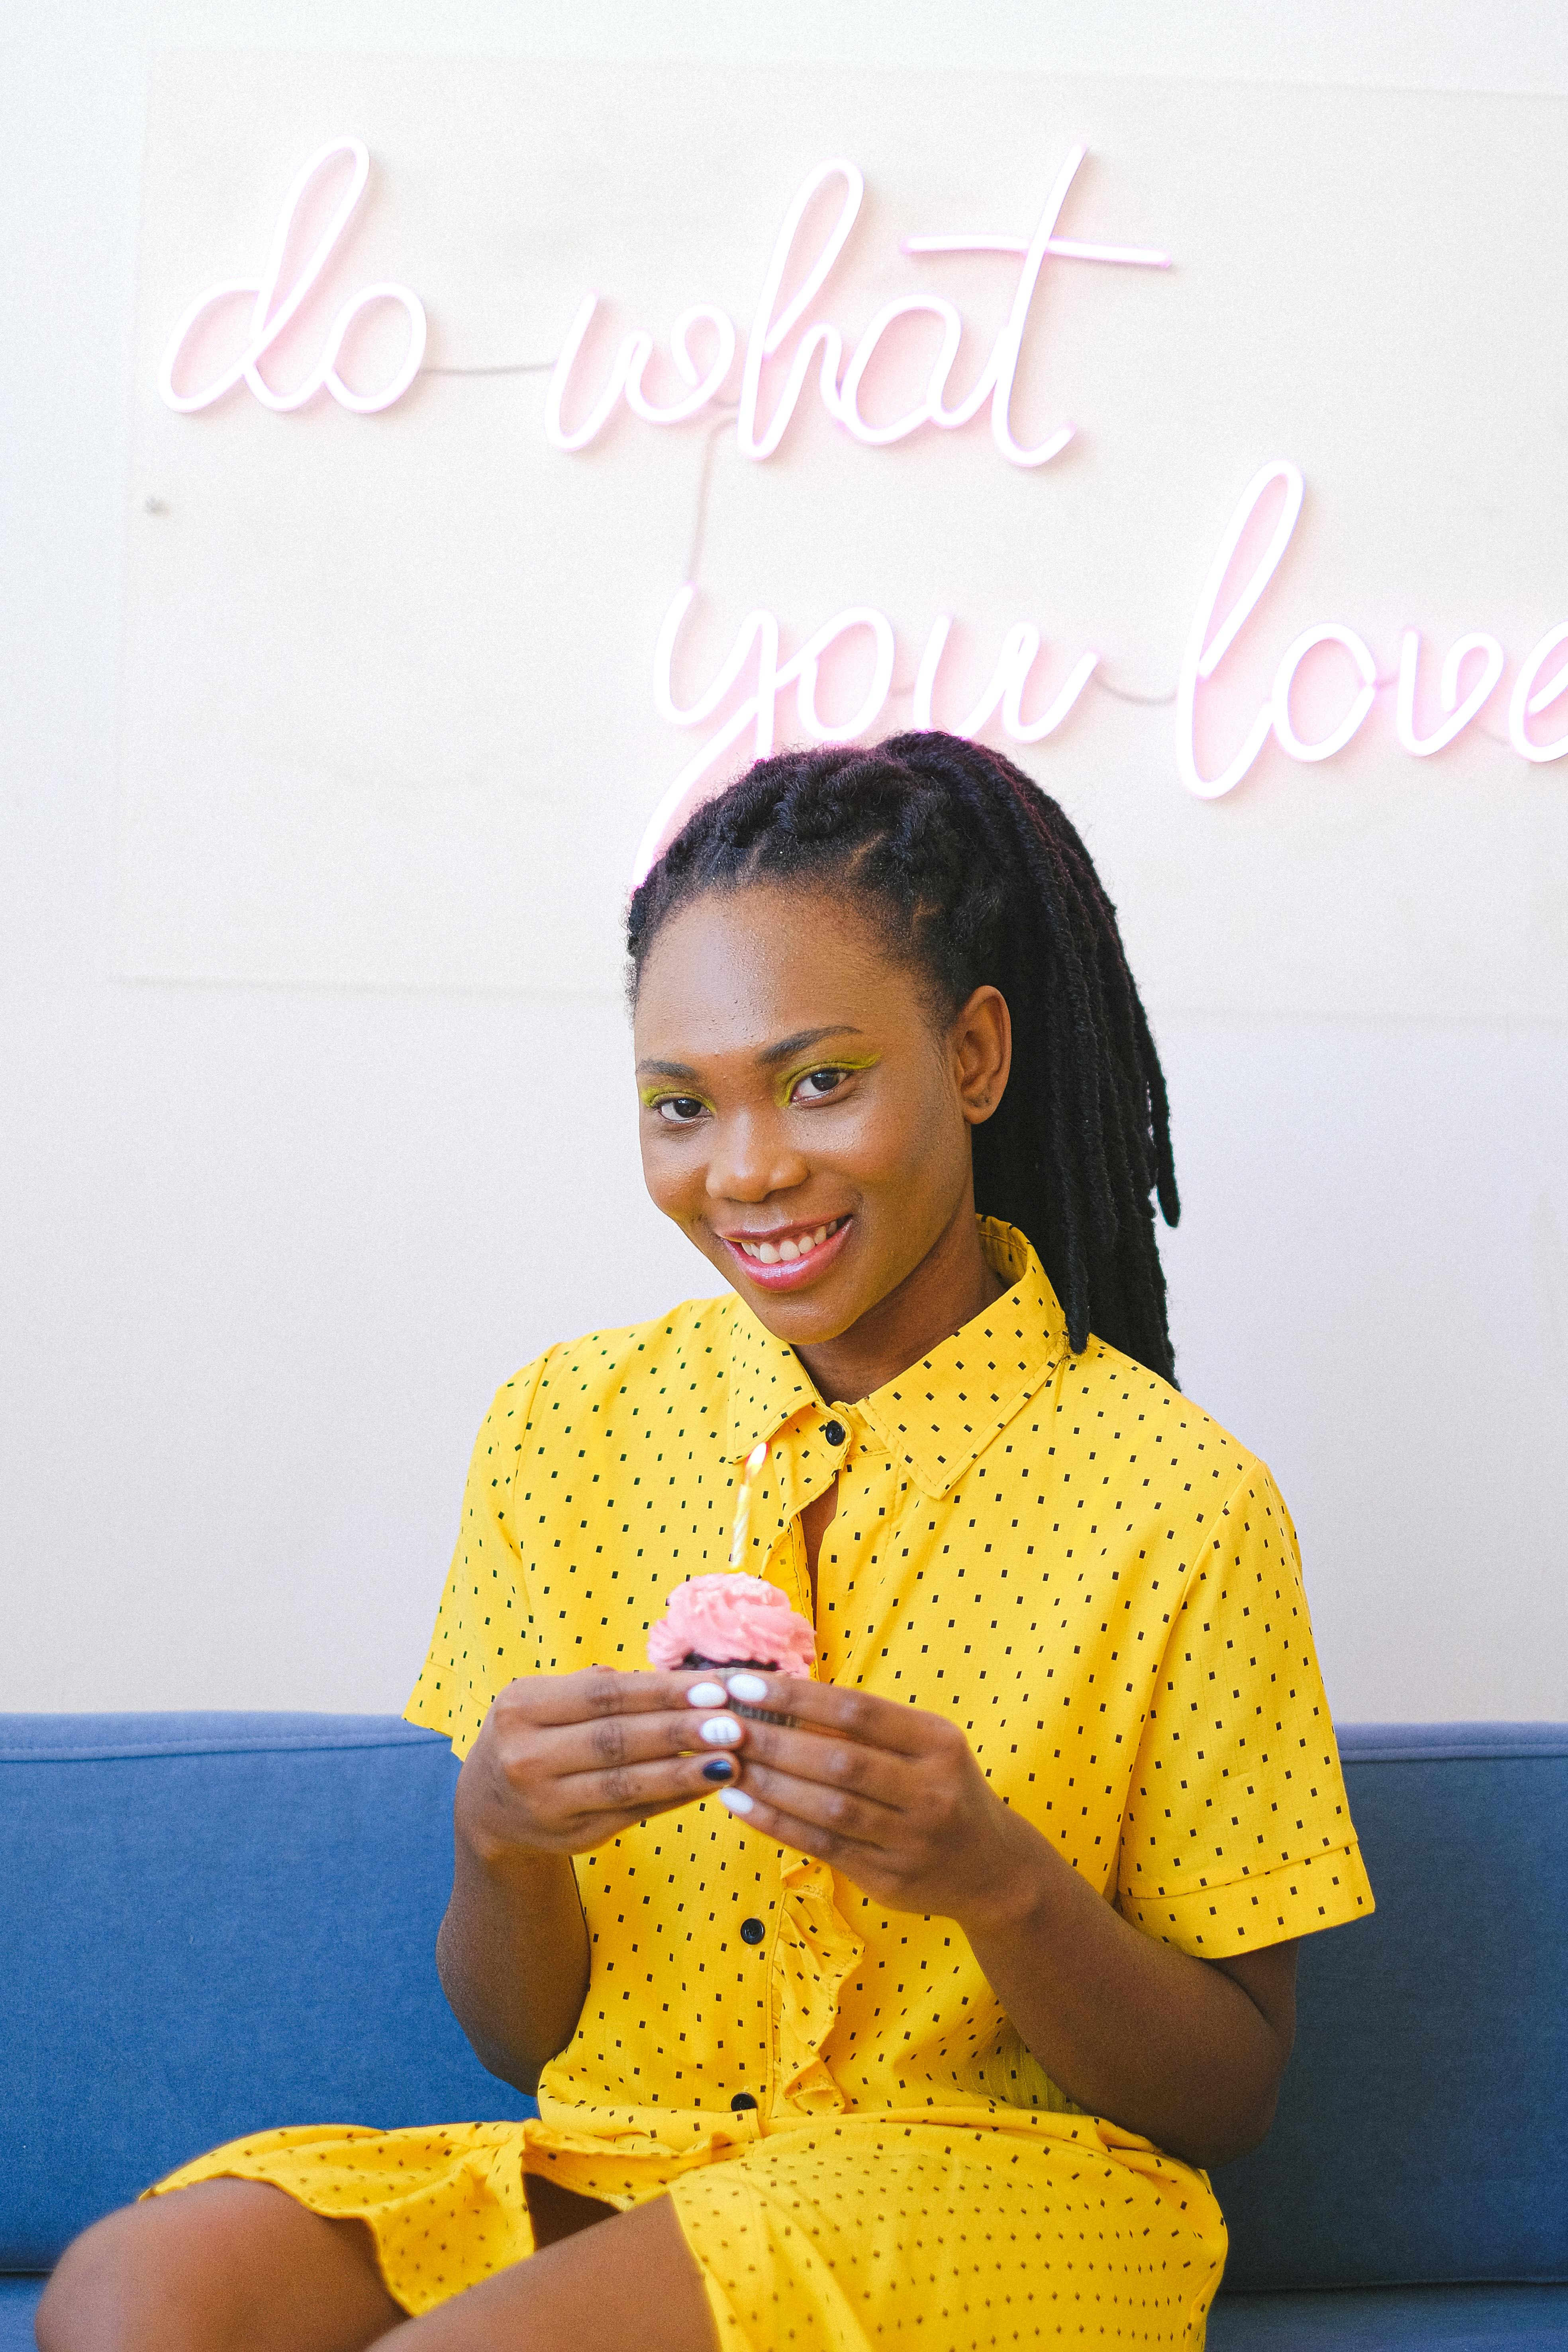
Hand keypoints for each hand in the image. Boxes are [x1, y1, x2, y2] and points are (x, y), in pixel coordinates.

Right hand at [456, 1667, 741, 1868]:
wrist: (487, 1809)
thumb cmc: (534, 1735)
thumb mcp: (545, 1699)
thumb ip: (602, 1687)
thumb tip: (681, 1677)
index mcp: (521, 1708)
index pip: (603, 1696)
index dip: (661, 1692)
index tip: (714, 1687)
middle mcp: (527, 1758)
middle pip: (616, 1741)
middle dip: (680, 1731)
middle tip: (734, 1724)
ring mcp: (548, 1804)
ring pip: (626, 1784)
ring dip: (685, 1773)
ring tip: (731, 1759)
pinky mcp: (572, 1837)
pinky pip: (632, 1813)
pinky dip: (674, 1797)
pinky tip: (708, 1783)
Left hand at [701, 1675, 1043, 1928]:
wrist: (993, 1869)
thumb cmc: (942, 1790)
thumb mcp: (926, 1746)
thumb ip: (866, 1727)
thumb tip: (782, 1696)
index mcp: (938, 1742)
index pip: (855, 1711)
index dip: (796, 1696)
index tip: (744, 1684)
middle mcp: (930, 1790)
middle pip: (837, 1760)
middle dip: (771, 1739)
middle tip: (720, 1722)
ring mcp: (912, 1840)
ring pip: (827, 1807)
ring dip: (767, 1783)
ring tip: (723, 1761)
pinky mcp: (890, 1880)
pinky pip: (823, 1847)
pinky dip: (776, 1824)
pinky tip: (740, 1805)